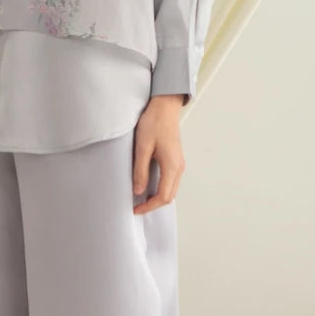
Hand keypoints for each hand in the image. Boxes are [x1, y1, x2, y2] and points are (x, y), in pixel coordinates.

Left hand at [132, 94, 184, 214]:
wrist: (164, 106)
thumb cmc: (153, 123)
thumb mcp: (143, 147)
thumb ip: (140, 170)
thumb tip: (138, 192)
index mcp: (172, 166)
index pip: (163, 196)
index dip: (149, 206)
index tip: (135, 209)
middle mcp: (179, 167)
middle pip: (169, 196)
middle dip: (154, 204)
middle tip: (137, 206)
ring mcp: (179, 163)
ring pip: (171, 189)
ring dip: (158, 197)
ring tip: (141, 197)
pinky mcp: (176, 159)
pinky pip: (171, 180)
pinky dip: (161, 187)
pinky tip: (149, 184)